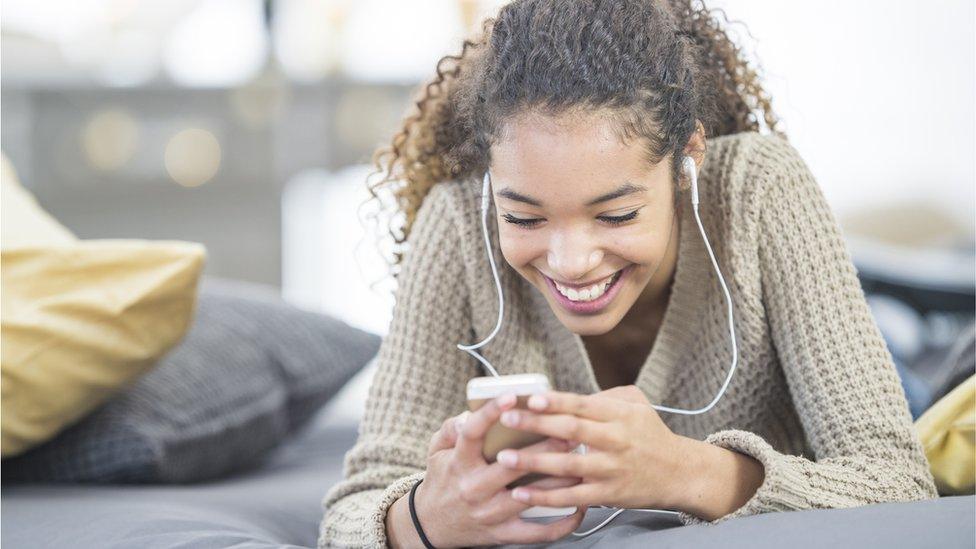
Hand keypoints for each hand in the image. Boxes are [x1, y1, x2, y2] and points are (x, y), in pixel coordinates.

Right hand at [408, 394, 586, 547]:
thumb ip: (450, 428)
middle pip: (513, 466)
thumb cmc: (442, 481)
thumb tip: (468, 413)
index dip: (492, 412)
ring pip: (531, 496)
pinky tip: (579, 508)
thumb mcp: (436, 450)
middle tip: (568, 432)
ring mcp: (489, 513)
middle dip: (543, 448)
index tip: (511, 396)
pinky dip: (562, 524)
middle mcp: (474, 488)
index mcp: (459, 462)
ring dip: (560, 481)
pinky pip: (537, 533)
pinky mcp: (502, 534)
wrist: (430, 524)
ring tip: (581, 465)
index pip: (473, 433)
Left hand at [493, 385, 691, 510]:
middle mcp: (615, 440)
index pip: (583, 404)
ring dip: (533, 462)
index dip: (556, 401)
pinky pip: (571, 497)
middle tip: (506, 418)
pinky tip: (521, 494)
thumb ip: (604, 396)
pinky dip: (545, 497)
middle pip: (571, 430)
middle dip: (536, 424)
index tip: (531, 398)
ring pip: (567, 465)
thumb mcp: (636, 405)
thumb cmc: (650, 434)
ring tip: (504, 458)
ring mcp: (610, 469)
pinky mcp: (607, 495)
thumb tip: (567, 396)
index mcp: (619, 414)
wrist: (678, 473)